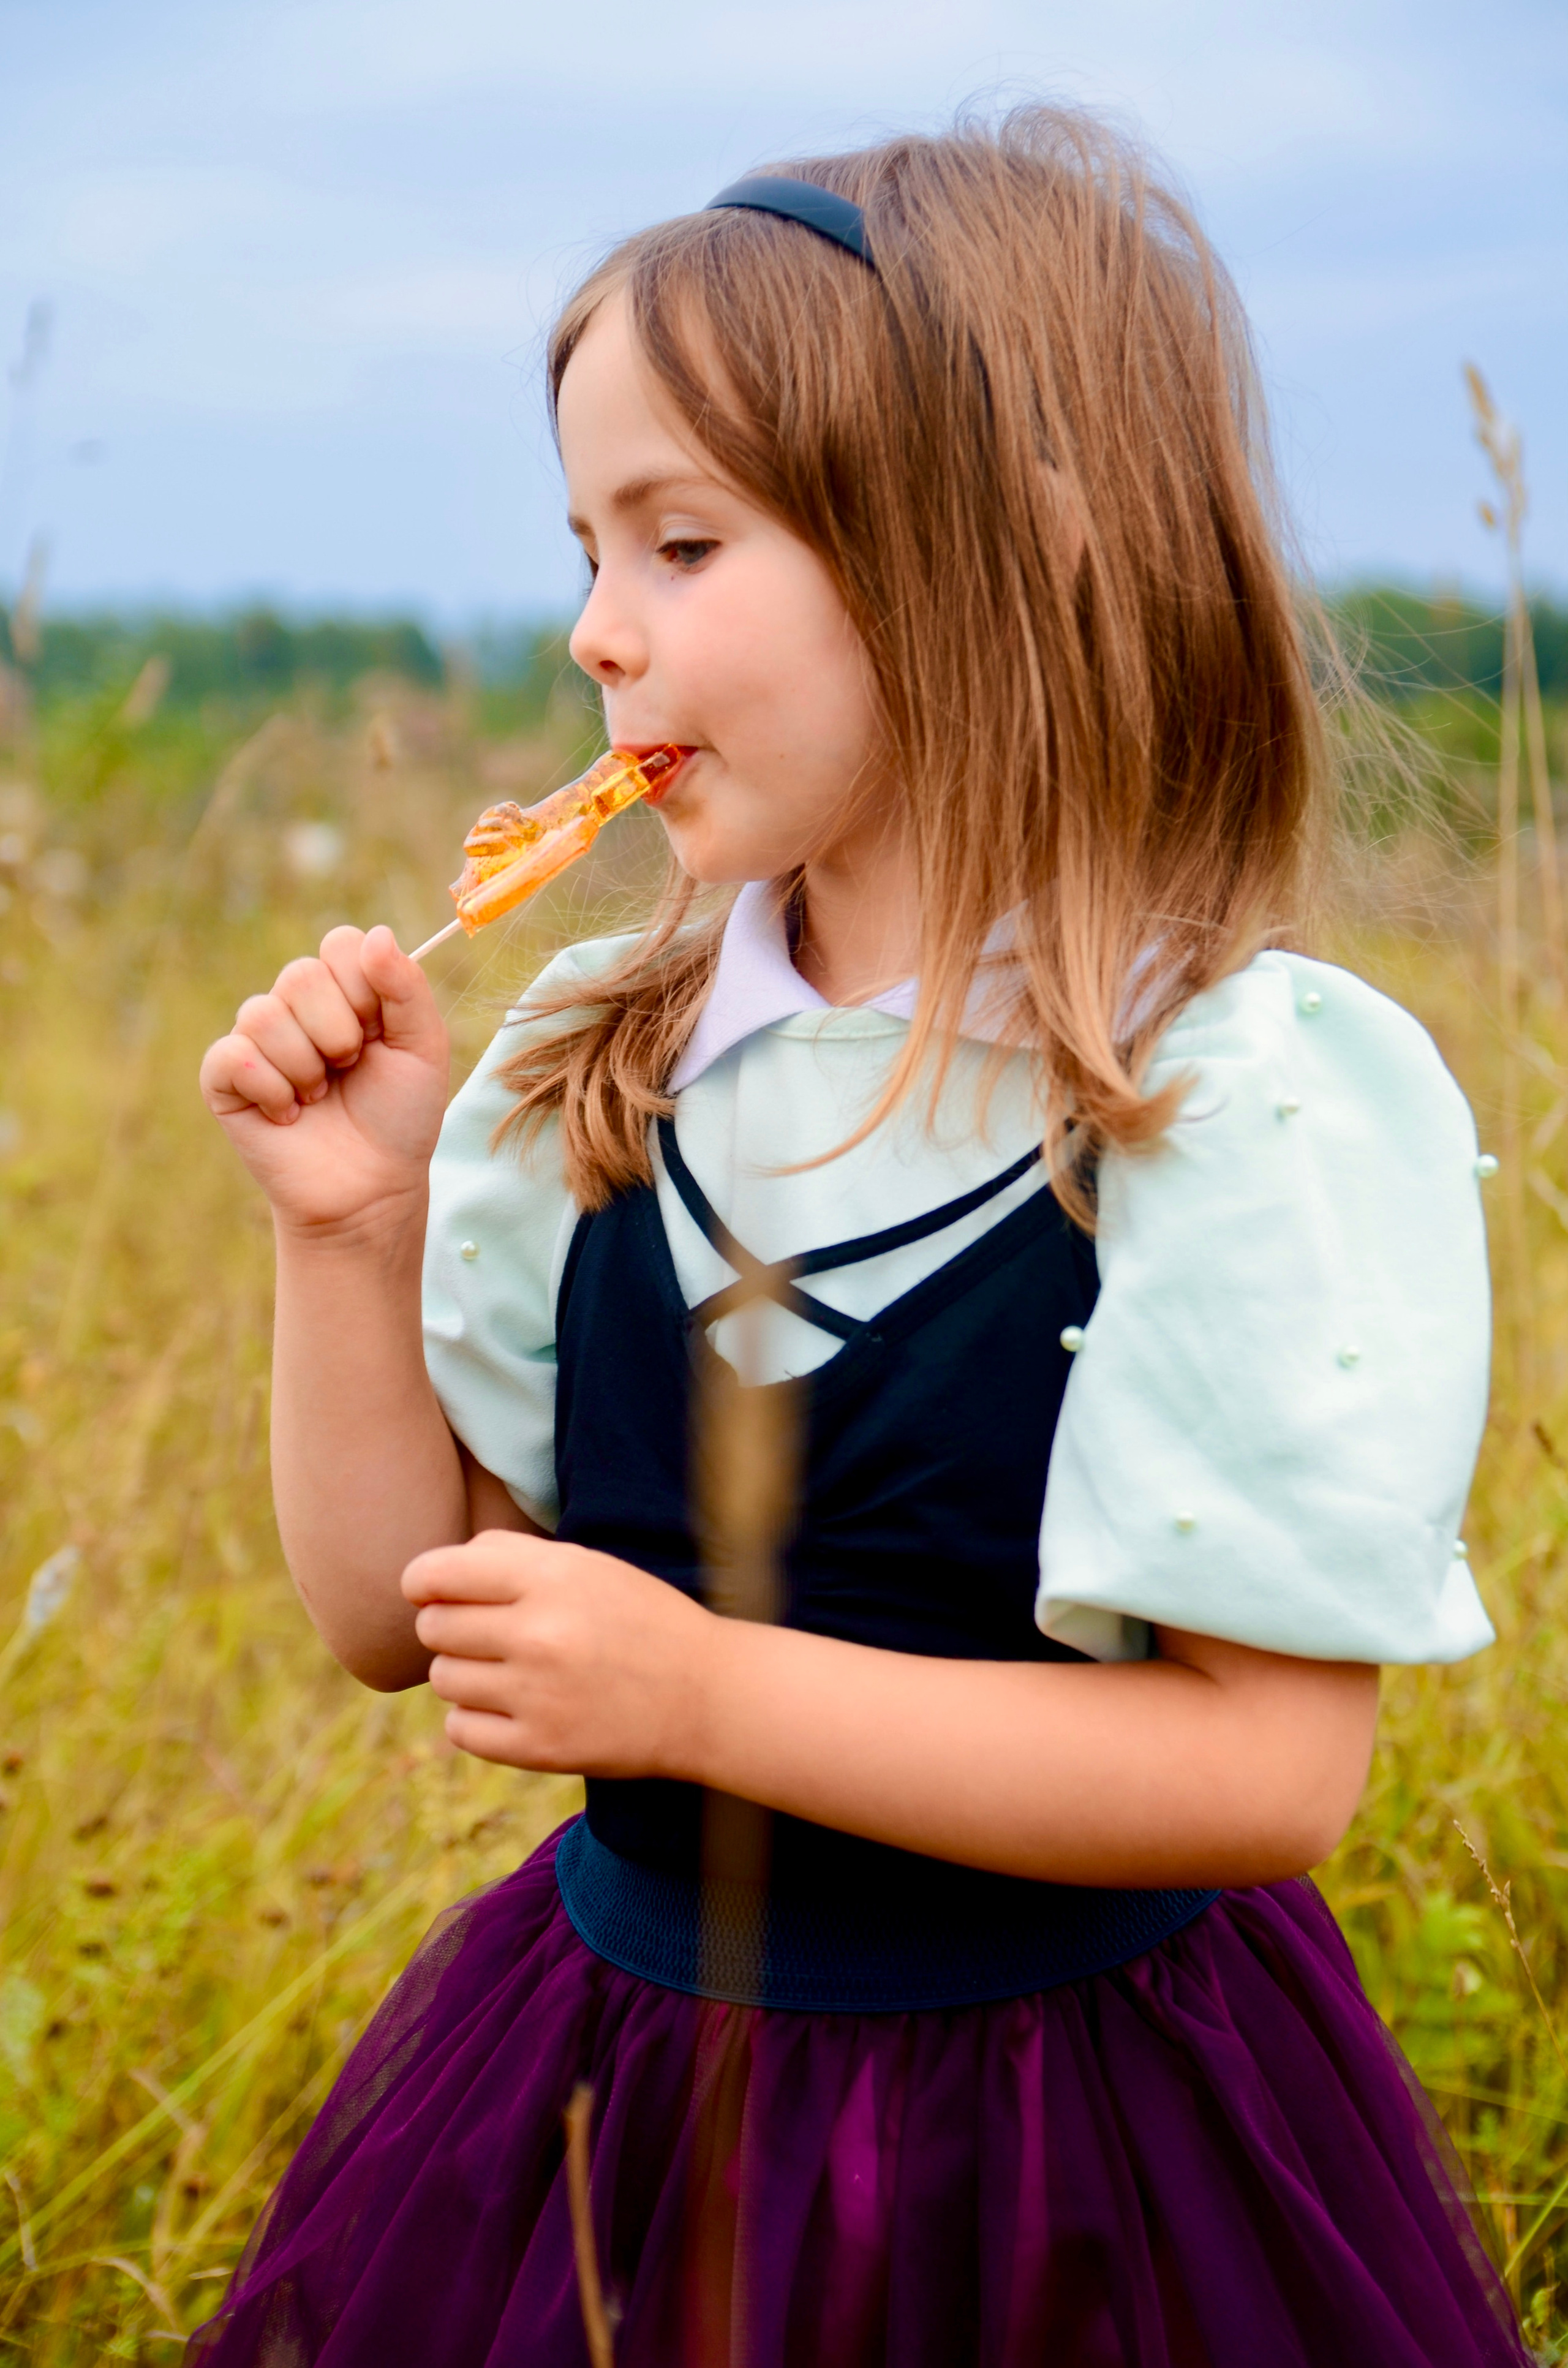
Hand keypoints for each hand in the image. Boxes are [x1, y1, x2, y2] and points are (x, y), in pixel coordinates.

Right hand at [199, 925, 448, 1235]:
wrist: (371, 1187)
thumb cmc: (400, 1118)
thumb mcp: (424, 1048)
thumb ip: (407, 987)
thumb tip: (376, 935)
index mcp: (345, 990)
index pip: (341, 944)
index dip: (365, 989)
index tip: (380, 1033)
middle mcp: (297, 1006)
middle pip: (301, 974)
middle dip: (339, 1033)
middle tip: (349, 1069)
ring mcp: (257, 1040)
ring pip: (264, 1014)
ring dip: (306, 1068)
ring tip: (320, 1097)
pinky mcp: (225, 1078)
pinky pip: (233, 1055)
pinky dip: (271, 1090)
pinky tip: (287, 1115)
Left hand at [402, 1531, 713, 1775]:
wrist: (707, 1696)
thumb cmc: (640, 1620)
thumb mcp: (588, 1566)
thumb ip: (511, 1557)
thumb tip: (434, 1573)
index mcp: (552, 1578)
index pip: (438, 1573)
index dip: (421, 1581)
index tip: (429, 1591)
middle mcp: (539, 1634)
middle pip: (434, 1627)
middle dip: (448, 1627)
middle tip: (485, 1634)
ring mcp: (537, 1696)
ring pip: (444, 1679)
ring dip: (464, 1673)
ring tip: (506, 1671)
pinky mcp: (540, 1749)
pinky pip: (460, 1730)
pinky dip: (473, 1719)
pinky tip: (509, 1708)